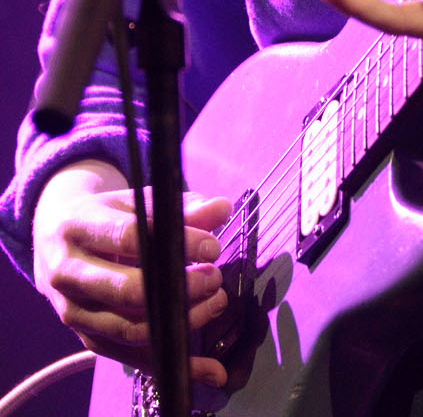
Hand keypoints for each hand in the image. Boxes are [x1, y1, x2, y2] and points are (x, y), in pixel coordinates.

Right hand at [33, 159, 231, 387]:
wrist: (53, 242)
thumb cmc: (104, 218)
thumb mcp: (136, 202)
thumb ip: (179, 208)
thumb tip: (222, 208)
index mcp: (79, 228)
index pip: (130, 237)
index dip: (176, 244)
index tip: (212, 247)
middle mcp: (70, 273)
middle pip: (127, 291)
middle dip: (179, 288)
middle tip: (215, 278)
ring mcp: (75, 312)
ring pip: (130, 328)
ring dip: (180, 321)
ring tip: (214, 303)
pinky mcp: (87, 338)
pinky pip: (131, 358)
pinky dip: (171, 362)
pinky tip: (207, 367)